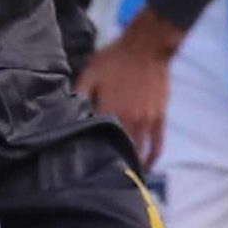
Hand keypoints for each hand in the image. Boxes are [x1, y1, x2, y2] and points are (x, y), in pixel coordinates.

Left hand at [78, 10, 179, 167]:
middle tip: (103, 181)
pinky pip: (158, 144)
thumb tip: (67, 114)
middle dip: (112, 167)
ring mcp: (147, 121)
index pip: (98, 142)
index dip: (90, 157)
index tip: (83, 170)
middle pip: (120, 152)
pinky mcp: (160, 118)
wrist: (147, 47)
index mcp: (110, 110)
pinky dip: (152, 158)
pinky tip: (146, 167)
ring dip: (132, 167)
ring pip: (140, 152)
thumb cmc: (115, 58)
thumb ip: (79, 94)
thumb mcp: (90, 72)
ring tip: (123, 179)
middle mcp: (129, 120)